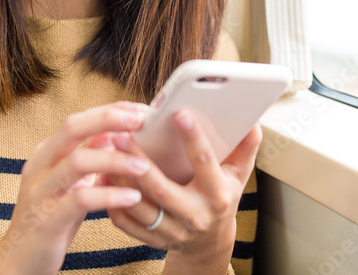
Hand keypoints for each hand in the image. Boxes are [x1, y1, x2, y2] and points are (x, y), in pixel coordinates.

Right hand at [0, 102, 153, 274]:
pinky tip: (133, 197)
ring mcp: (41, 193)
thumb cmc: (50, 219)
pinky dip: (110, 195)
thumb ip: (87, 157)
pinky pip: (81, 200)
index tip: (142, 109)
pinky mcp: (48, 220)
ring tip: (144, 166)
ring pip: (78, 162)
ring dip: (115, 160)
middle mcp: (40, 166)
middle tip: (142, 121)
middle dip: (109, 119)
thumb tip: (113, 132)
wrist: (17, 262)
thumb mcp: (68, 183)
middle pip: (73, 128)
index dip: (111, 111)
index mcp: (45, 154)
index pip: (79, 120)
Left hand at [106, 108, 261, 273]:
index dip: (193, 138)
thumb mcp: (239, 175)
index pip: (204, 163)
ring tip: (106, 152)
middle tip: (121, 135)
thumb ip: (246, 147)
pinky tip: (104, 177)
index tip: (179, 113)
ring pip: (139, 207)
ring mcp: (172, 230)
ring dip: (119, 180)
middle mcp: (195, 215)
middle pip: (161, 188)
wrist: (210, 244)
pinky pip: (127, 223)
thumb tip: (253, 119)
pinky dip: (112, 201)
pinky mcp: (154, 240)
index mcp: (217, 194)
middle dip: (139, 161)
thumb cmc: (223, 198)